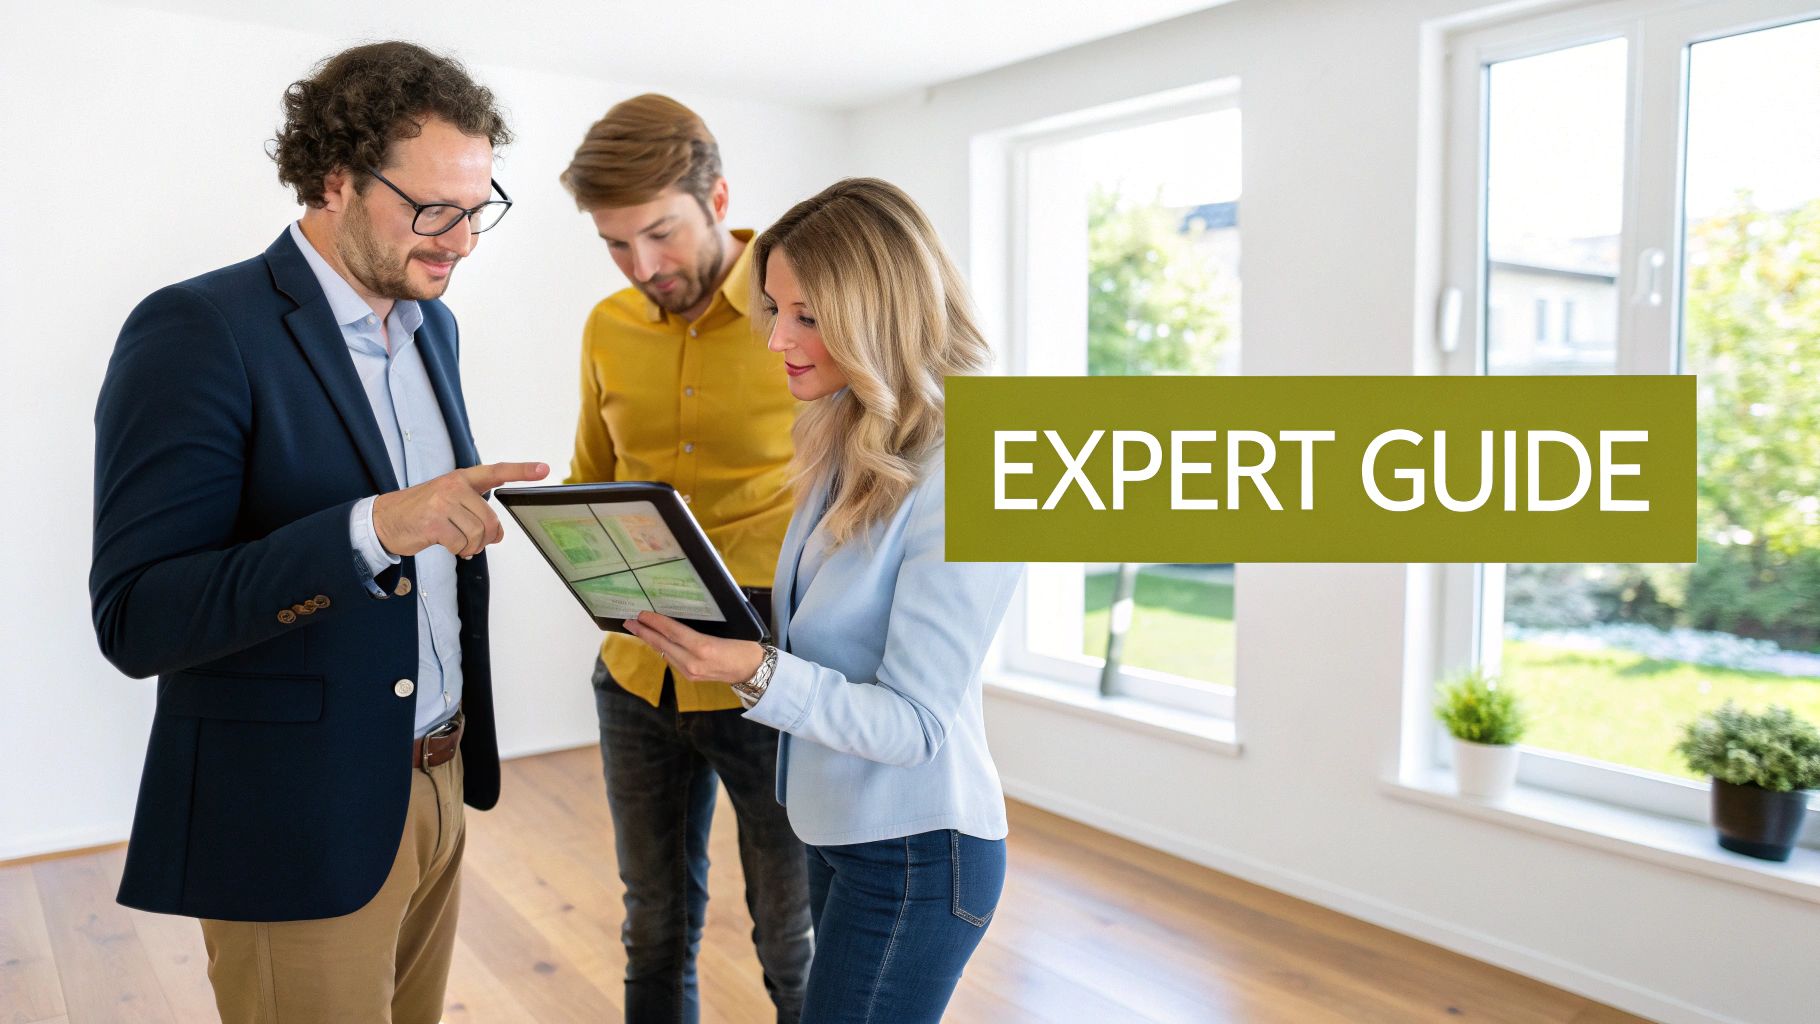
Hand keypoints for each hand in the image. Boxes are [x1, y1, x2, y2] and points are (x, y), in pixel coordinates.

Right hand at [372, 461, 549, 557]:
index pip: (496, 471)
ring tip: (460, 544)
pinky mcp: (433, 523)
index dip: (522, 471)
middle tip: (475, 543)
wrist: (385, 520)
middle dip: (487, 537)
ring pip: (477, 534)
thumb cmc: (422, 512)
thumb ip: (476, 512)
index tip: (544, 469)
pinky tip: (449, 546)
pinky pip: (461, 544)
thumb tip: (497, 535)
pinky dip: (458, 551)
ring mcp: (442, 503)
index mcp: (461, 479)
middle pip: (490, 519)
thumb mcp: (449, 502)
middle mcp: (453, 487)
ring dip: (472, 547)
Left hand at [623, 611, 764, 683]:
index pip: (672, 632)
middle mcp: (692, 662)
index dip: (655, 622)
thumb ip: (700, 627)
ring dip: (650, 640)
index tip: (641, 613)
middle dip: (644, 632)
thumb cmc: (744, 646)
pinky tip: (655, 641)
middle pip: (662, 644)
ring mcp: (690, 672)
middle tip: (628, 621)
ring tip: (637, 628)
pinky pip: (671, 659)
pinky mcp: (690, 676)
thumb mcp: (724, 632)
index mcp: (703, 647)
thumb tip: (681, 614)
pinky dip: (661, 648)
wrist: (753, 671)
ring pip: (664, 652)